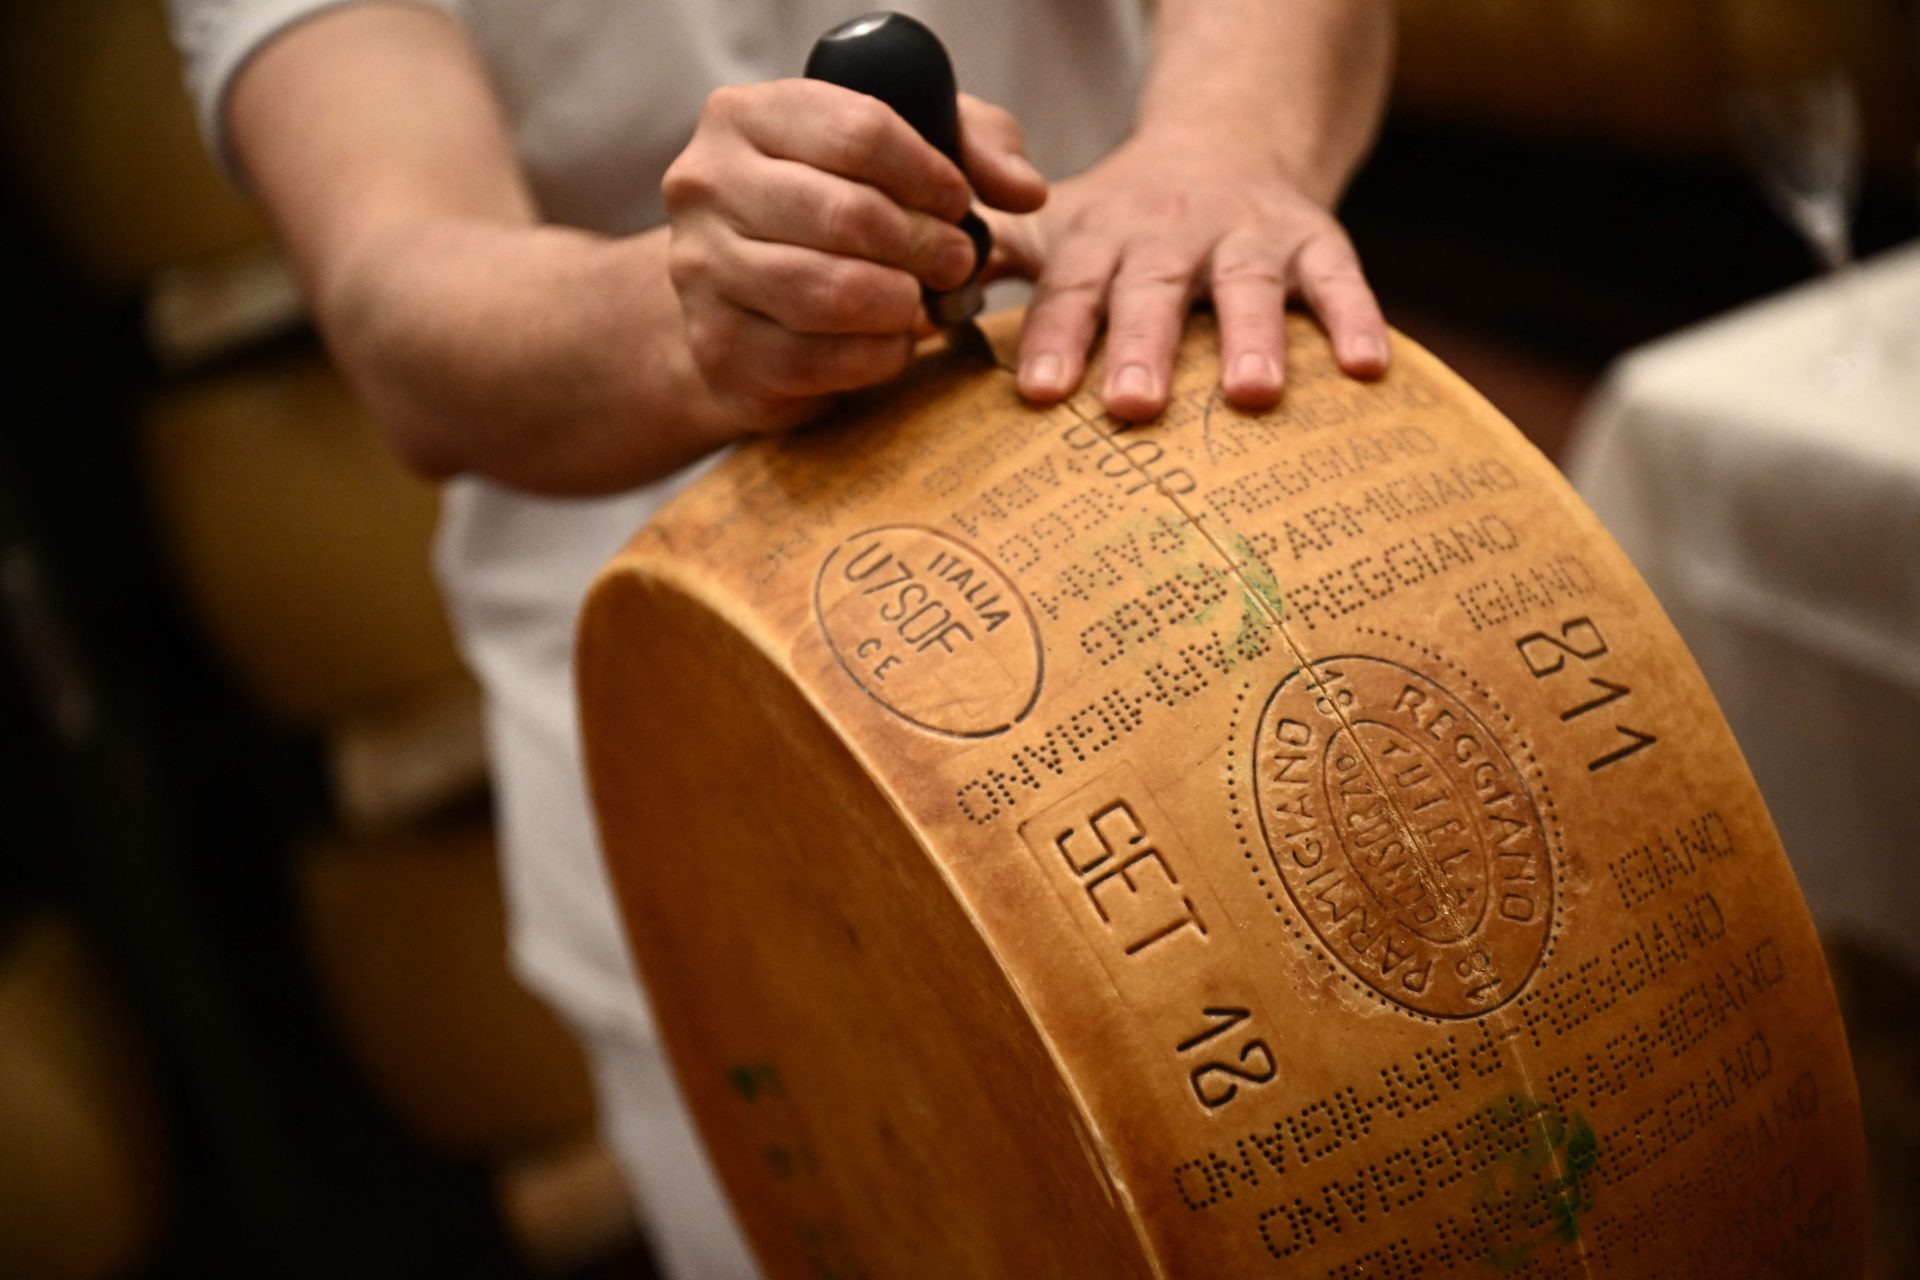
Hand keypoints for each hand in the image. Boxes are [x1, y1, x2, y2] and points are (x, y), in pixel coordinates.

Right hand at [663, 81, 1045, 429]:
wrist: (744, 299)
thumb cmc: (831, 211)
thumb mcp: (903, 151)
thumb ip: (974, 144)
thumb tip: (1025, 191)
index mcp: (743, 116)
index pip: (858, 131)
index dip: (928, 173)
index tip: (957, 202)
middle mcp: (706, 188)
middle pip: (845, 214)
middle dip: (922, 245)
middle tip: (955, 262)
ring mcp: (701, 272)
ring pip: (827, 292)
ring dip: (899, 303)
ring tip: (921, 300)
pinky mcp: (719, 350)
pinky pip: (817, 360)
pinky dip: (876, 355)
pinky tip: (891, 341)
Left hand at [987, 126, 1388, 420]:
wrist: (1226, 138)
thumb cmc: (1123, 217)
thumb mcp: (1052, 228)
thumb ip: (991, 267)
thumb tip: (906, 312)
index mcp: (1098, 240)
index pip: (1070, 289)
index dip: (1054, 336)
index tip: (1038, 391)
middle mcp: (1168, 235)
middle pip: (1152, 289)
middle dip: (1140, 345)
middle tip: (1131, 405)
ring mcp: (1245, 236)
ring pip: (1245, 284)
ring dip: (1248, 337)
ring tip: (1251, 396)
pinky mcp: (1314, 241)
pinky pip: (1340, 278)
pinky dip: (1356, 319)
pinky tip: (1366, 371)